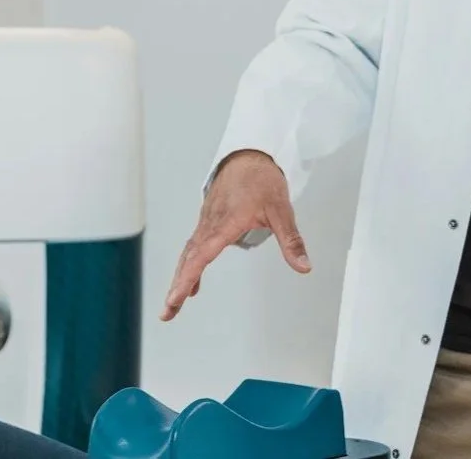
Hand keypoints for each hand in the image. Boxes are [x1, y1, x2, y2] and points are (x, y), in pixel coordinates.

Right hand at [161, 150, 309, 321]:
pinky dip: (189, 266)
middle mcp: (210, 224)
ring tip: (173, 304)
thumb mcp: (281, 210)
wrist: (249, 156)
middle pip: (188, 260)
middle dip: (176, 287)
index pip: (202, 255)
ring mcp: (206, 223)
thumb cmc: (262, 179)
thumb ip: (291, 241)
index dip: (188, 278)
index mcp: (225, 223)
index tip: (177, 297)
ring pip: (188, 254)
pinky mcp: (208, 222)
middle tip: (167, 313)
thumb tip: (303, 266)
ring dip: (179, 279)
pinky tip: (192, 282)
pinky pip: (193, 247)